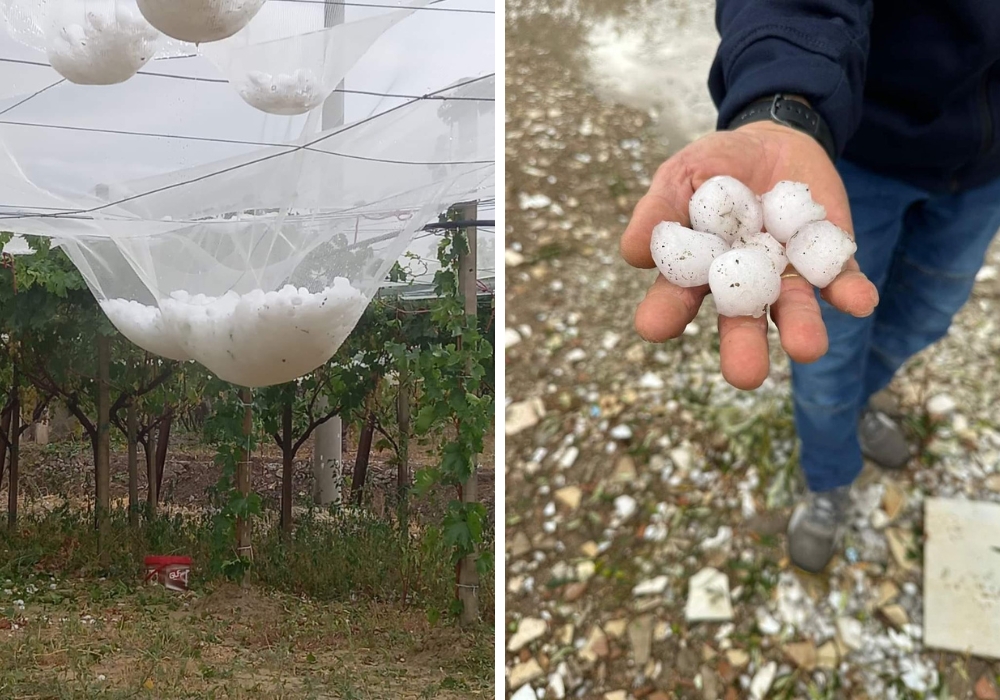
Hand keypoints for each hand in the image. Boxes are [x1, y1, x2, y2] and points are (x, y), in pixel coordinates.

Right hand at [620, 121, 878, 389]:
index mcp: (696, 271)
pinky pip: (840, 280)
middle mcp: (741, 285)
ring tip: (807, 349)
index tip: (653, 327)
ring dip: (802, 330)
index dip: (665, 312)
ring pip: (792, 310)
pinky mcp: (827, 259)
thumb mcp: (680, 176)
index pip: (677, 298)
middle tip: (744, 376)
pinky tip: (857, 301)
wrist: (773, 141)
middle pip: (739, 321)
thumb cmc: (714, 168)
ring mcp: (785, 276)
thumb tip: (632, 253)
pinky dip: (850, 292)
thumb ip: (658, 209)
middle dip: (742, 348)